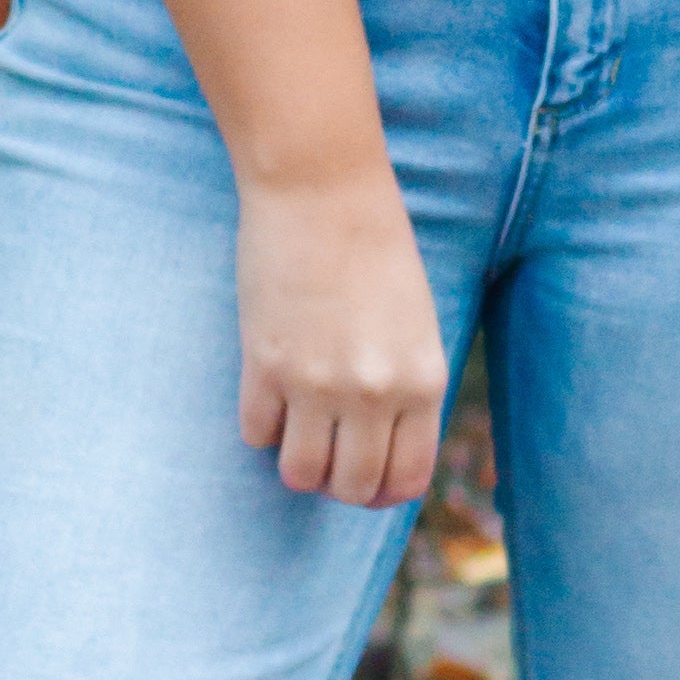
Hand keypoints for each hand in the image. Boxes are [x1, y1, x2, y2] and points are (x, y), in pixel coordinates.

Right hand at [235, 166, 449, 508]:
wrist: (323, 188)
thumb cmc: (376, 246)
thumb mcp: (415, 323)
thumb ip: (407, 386)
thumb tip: (383, 448)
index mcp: (422, 380)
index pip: (407, 478)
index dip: (383, 492)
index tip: (367, 481)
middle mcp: (375, 391)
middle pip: (352, 487)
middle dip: (338, 483)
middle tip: (327, 455)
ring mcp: (317, 382)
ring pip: (300, 473)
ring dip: (296, 462)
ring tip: (296, 431)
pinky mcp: (265, 364)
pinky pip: (256, 434)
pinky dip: (261, 426)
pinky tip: (268, 394)